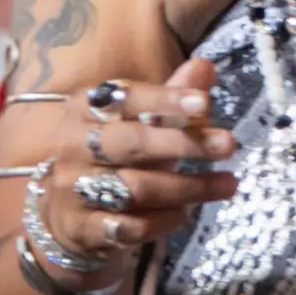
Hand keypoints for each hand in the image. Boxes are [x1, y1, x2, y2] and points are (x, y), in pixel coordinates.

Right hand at [40, 56, 237, 264]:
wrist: (67, 215)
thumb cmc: (113, 156)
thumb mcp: (136, 121)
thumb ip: (169, 97)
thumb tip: (206, 66)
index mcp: (84, 108)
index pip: (126, 98)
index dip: (166, 99)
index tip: (205, 103)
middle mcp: (74, 145)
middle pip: (133, 143)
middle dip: (184, 144)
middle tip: (229, 144)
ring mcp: (73, 189)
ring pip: (137, 188)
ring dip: (188, 187)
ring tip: (227, 183)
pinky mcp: (82, 228)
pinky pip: (131, 226)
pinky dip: (164, 220)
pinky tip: (187, 214)